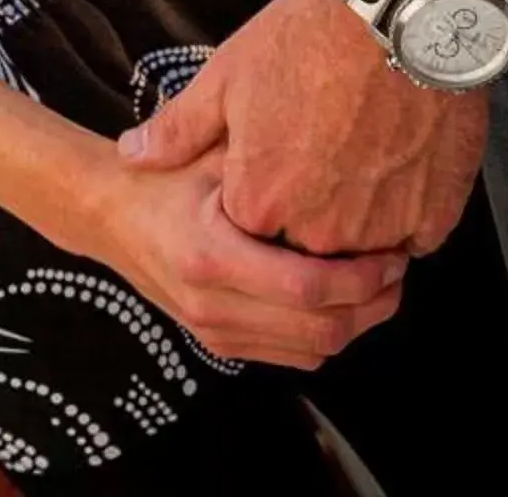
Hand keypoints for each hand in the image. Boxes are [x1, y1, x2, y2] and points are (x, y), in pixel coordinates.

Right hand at [79, 144, 406, 370]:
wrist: (109, 214)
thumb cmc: (163, 174)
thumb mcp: (208, 150)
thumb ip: (261, 159)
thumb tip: (336, 153)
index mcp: (211, 255)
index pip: (306, 288)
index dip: (360, 277)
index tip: (392, 251)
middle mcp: (213, 305)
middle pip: (319, 331)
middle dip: (371, 305)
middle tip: (398, 267)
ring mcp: (216, 332)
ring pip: (312, 352)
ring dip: (356, 323)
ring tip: (379, 283)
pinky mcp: (221, 344)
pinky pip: (292, 356)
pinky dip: (327, 333)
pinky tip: (341, 297)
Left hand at [119, 0, 488, 256]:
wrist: (399, 15)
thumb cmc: (309, 39)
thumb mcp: (228, 73)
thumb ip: (179, 129)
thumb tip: (134, 155)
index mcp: (262, 203)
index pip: (250, 236)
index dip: (261, 195)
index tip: (274, 160)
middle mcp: (319, 233)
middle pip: (307, 248)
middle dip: (309, 212)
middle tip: (320, 152)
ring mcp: (381, 232)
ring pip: (363, 248)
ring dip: (359, 216)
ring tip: (361, 151)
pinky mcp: (432, 220)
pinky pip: (413, 237)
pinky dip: (407, 211)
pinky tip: (399, 160)